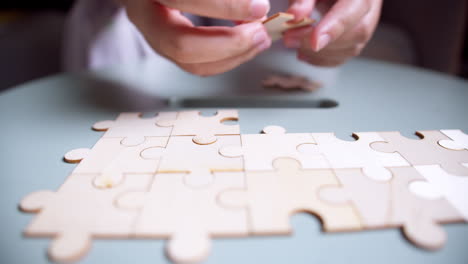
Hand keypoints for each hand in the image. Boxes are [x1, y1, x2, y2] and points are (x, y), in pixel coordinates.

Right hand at [122, 0, 271, 75]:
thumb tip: (256, 4)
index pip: (183, 0)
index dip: (225, 6)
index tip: (258, 7)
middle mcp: (143, 14)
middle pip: (181, 45)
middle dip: (229, 44)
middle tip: (259, 33)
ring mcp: (152, 34)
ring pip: (189, 62)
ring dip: (232, 56)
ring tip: (259, 40)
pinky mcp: (166, 46)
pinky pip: (196, 63)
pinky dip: (226, 58)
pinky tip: (245, 44)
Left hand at [283, 0, 382, 66]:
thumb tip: (295, 16)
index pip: (354, 9)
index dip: (335, 28)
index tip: (314, 42)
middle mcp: (371, 8)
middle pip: (357, 32)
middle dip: (322, 43)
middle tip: (290, 39)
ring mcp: (367, 24)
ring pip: (352, 48)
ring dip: (320, 53)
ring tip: (294, 44)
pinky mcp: (356, 39)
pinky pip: (345, 56)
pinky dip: (322, 60)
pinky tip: (303, 54)